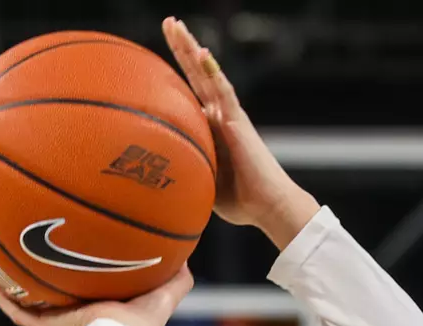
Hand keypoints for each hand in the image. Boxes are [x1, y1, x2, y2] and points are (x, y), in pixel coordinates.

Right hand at [0, 265, 193, 325]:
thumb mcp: (162, 297)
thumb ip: (177, 280)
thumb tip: (186, 257)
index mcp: (103, 314)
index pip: (90, 295)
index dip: (84, 280)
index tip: (78, 260)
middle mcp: (79, 319)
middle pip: (60, 298)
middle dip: (50, 281)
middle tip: (38, 255)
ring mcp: (61, 324)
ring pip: (36, 305)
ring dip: (21, 287)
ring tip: (6, 266)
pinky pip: (21, 314)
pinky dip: (6, 300)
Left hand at [162, 16, 319, 246]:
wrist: (268, 207)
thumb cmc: (239, 201)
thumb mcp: (200, 184)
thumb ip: (184, 172)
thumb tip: (153, 180)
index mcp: (210, 127)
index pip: (189, 91)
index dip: (176, 71)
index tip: (158, 53)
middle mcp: (220, 115)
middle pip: (197, 74)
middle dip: (182, 47)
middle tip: (168, 22)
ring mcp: (230, 115)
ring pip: (207, 74)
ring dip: (192, 49)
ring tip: (176, 25)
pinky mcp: (239, 121)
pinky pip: (224, 92)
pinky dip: (213, 72)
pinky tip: (202, 54)